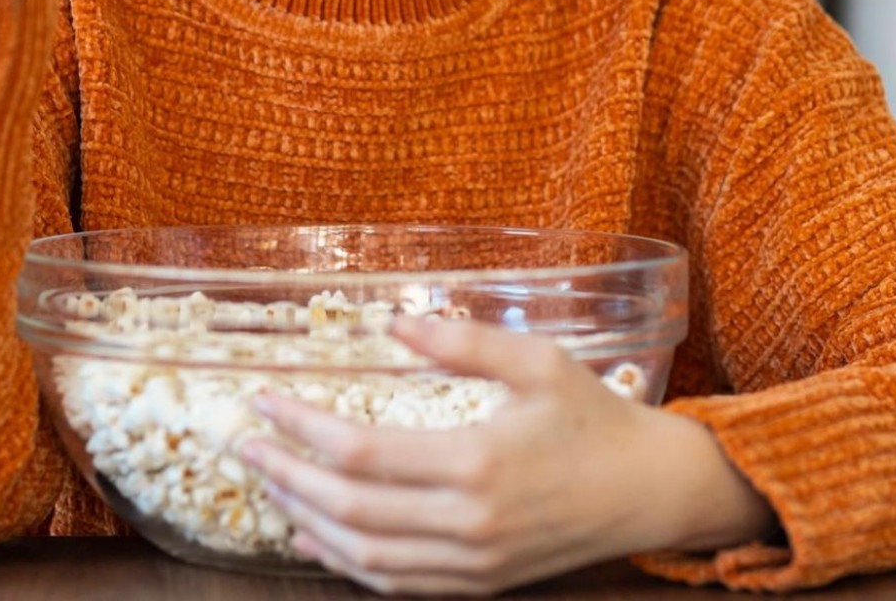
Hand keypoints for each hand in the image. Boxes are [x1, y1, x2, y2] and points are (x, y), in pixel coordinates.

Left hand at [238, 315, 703, 595]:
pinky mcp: (480, 582)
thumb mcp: (535, 360)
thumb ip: (462, 341)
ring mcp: (473, 563)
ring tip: (269, 483)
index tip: (265, 401)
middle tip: (247, 443)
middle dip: (287, 476)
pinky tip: (314, 540)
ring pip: (365, 556)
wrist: (648, 491)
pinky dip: (346, 564)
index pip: (360, 453)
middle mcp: (468, 524)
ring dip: (305, 521)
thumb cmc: (592, 415)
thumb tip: (393, 321)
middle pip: (349, 512)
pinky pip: (396, 584)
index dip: (302, 428)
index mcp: (476, 463)